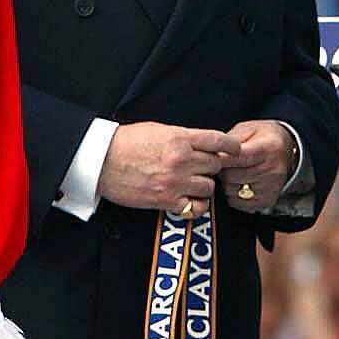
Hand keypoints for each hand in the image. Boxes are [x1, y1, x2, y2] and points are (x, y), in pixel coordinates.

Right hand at [97, 122, 240, 218]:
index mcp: (179, 138)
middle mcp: (181, 160)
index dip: (231, 145)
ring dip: (204, 185)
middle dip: (212, 166)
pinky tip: (190, 199)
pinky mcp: (166, 201)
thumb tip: (198, 143)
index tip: (236, 149)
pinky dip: (196, 205)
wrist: (102, 160)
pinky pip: (196, 208)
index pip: (217, 140)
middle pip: (216, 165)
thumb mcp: (156, 130)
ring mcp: (175, 182)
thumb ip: (180, 137)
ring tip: (193, 182)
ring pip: (209, 188)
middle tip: (204, 166)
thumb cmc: (125, 142)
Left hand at [220, 120, 295, 210]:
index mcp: (267, 149)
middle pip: (232, 176)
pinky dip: (232, 194)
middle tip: (220, 163)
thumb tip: (212, 151)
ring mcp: (270, 188)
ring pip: (232, 190)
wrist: (287, 151)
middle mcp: (272, 171)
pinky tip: (236, 183)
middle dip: (220, 169)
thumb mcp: (248, 128)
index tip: (212, 154)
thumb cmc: (265, 137)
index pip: (237, 158)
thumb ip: (230, 139)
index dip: (220, 157)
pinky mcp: (267, 201)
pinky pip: (239, 203)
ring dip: (225, 182)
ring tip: (229, 171)